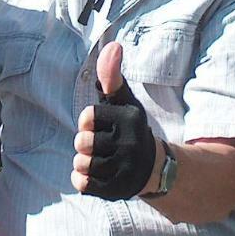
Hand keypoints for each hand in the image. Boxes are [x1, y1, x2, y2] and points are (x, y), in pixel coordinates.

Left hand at [73, 42, 158, 198]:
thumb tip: (113, 44)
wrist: (152, 167)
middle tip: (98, 144)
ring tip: (97, 159)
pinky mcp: (119, 191)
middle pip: (82, 142)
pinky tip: (93, 174)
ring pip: (82, 164)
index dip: (87, 121)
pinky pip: (84, 185)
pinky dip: (82, 179)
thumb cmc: (128, 128)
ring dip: (83, 162)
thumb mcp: (123, 101)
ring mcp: (126, 170)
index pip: (87, 117)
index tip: (98, 123)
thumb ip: (111, 76)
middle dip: (84, 143)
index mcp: (130, 119)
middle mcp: (131, 144)